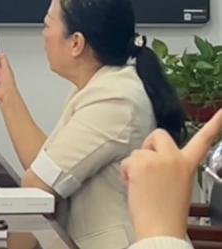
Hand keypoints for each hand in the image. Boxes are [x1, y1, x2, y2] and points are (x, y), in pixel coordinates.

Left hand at [121, 109, 221, 240]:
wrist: (161, 227)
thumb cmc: (167, 210)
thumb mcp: (178, 184)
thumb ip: (170, 167)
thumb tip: (154, 160)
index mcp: (188, 164)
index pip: (203, 141)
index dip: (214, 124)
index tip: (221, 111)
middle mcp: (175, 158)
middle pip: (158, 135)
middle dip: (149, 147)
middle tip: (148, 167)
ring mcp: (158, 159)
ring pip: (139, 151)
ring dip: (136, 165)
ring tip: (143, 185)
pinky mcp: (142, 162)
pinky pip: (127, 161)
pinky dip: (126, 172)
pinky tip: (135, 186)